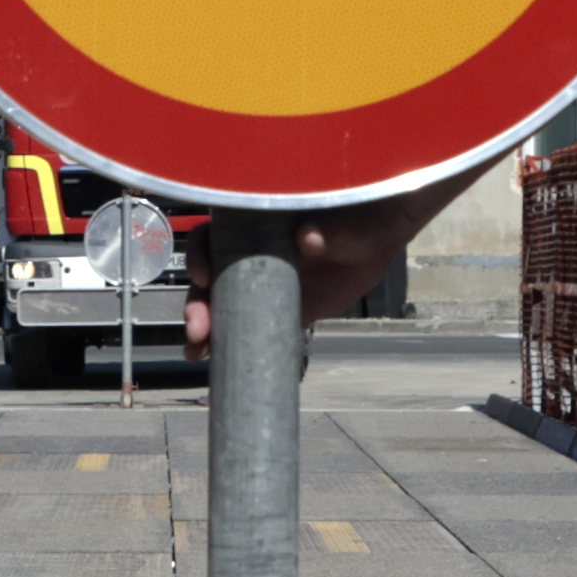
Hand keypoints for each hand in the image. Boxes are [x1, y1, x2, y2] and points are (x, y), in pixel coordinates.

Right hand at [179, 171, 466, 350]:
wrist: (378, 241)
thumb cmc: (360, 218)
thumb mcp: (346, 224)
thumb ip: (328, 229)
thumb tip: (307, 236)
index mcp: (257, 221)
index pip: (214, 234)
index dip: (201, 254)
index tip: (204, 275)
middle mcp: (250, 251)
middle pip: (210, 275)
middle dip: (197, 302)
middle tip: (198, 328)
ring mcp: (261, 283)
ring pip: (220, 304)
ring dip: (203, 328)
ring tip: (197, 351)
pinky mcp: (279, 309)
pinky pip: (247, 325)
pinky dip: (228, 342)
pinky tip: (212, 358)